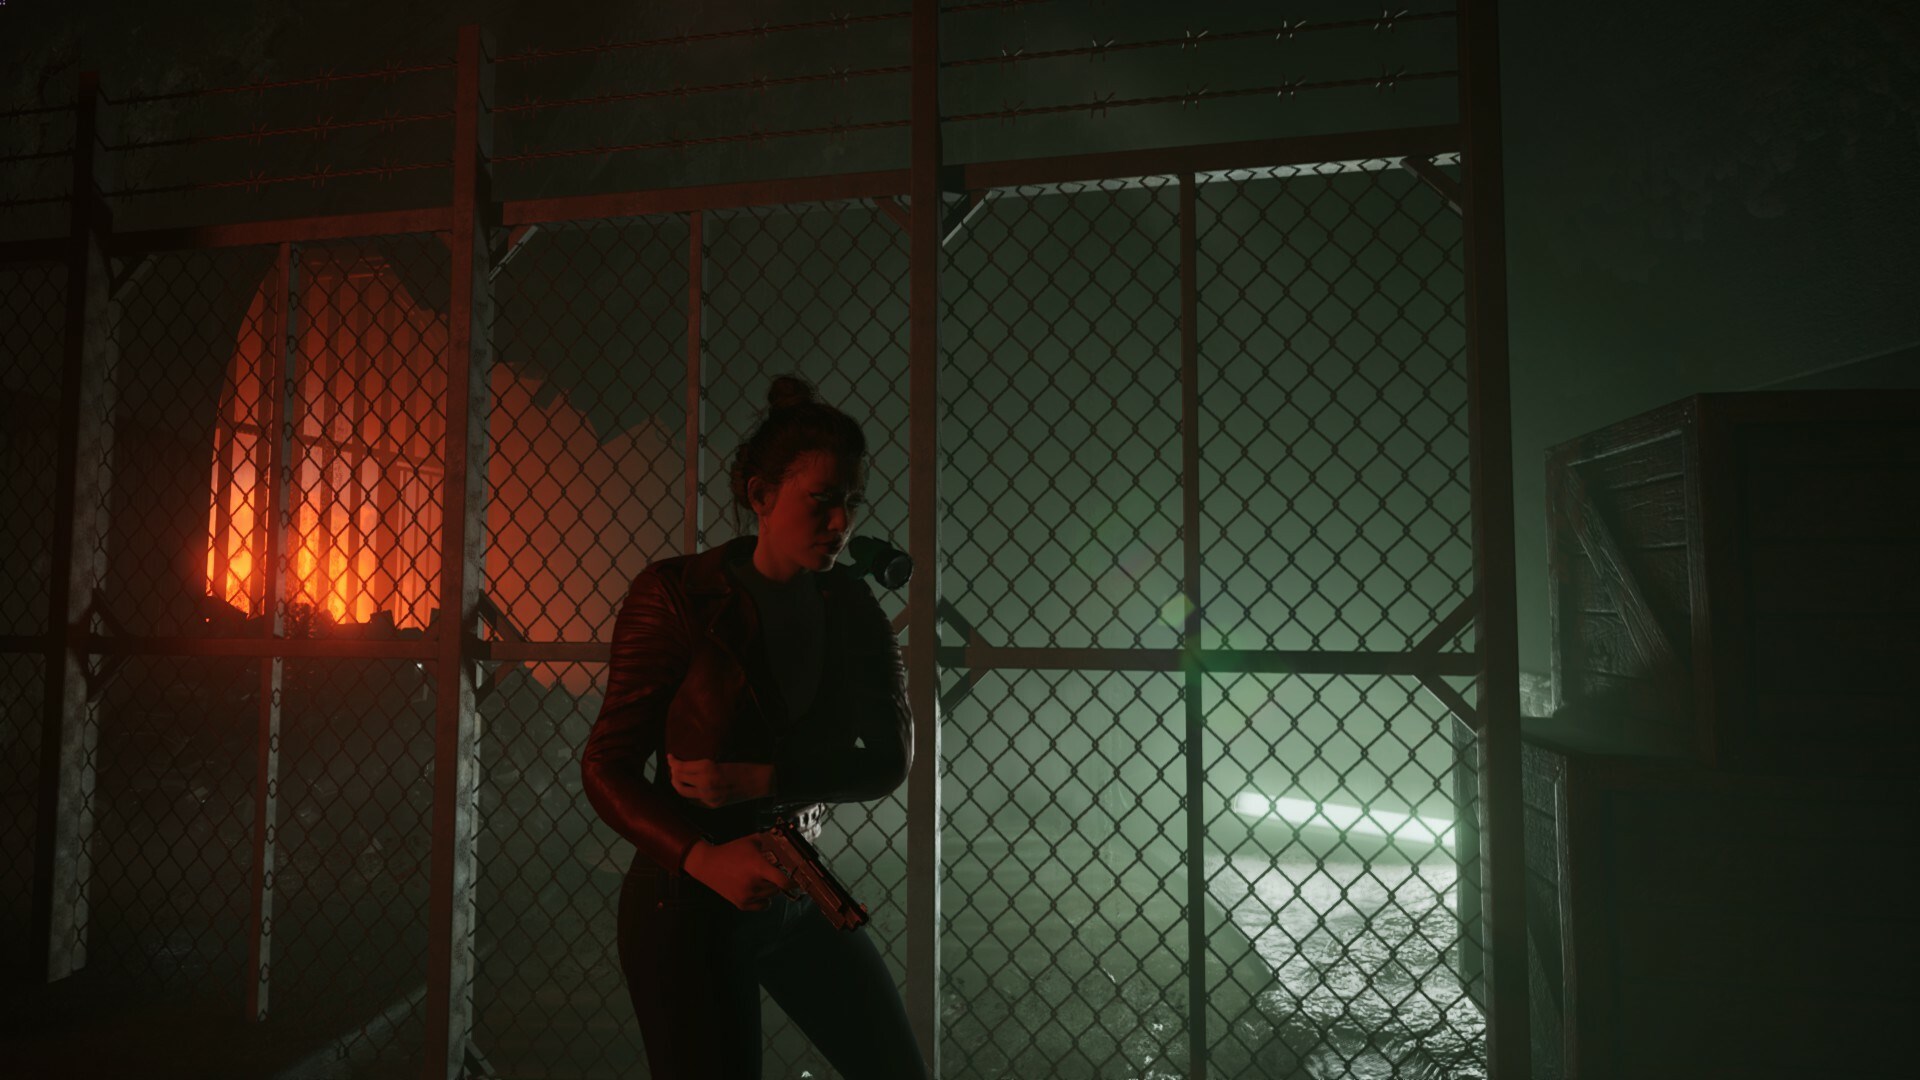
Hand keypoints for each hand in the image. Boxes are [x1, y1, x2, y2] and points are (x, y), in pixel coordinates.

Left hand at [667, 755, 774, 808]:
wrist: (758, 782)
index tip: (670, 756)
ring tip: (677, 777)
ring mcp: (708, 797)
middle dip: (673, 772)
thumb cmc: (743, 767)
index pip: (681, 768)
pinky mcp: (712, 805)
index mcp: (708, 769)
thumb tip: (685, 766)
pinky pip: (693, 799)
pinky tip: (689, 786)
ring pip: (683, 791)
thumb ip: (702, 766)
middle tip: (674, 766)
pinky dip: (689, 792)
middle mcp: (705, 784)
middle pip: (679, 780)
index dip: (673, 762)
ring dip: (678, 783)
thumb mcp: (721, 762)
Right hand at [683, 835, 797, 910]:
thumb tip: (790, 837)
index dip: (794, 882)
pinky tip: (756, 888)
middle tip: (771, 870)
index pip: (783, 881)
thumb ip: (771, 839)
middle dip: (778, 879)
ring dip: (770, 888)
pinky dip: (764, 899)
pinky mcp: (741, 904)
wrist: (708, 865)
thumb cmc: (732, 850)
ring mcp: (746, 896)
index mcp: (757, 866)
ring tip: (759, 877)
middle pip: (778, 887)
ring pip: (772, 895)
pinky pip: (764, 905)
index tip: (798, 879)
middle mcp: (753, 883)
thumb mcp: (752, 841)